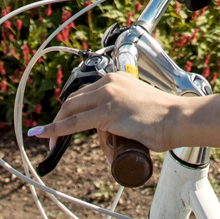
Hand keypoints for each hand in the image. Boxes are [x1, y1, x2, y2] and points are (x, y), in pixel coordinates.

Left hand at [37, 72, 186, 152]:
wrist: (176, 119)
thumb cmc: (164, 118)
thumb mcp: (137, 108)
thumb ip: (124, 116)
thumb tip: (113, 138)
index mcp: (117, 78)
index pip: (86, 93)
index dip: (72, 108)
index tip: (65, 120)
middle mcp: (109, 83)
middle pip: (74, 100)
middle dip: (60, 116)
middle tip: (52, 133)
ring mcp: (106, 97)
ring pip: (70, 110)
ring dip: (55, 125)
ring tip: (46, 139)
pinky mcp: (105, 114)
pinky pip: (72, 123)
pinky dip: (54, 130)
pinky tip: (43, 135)